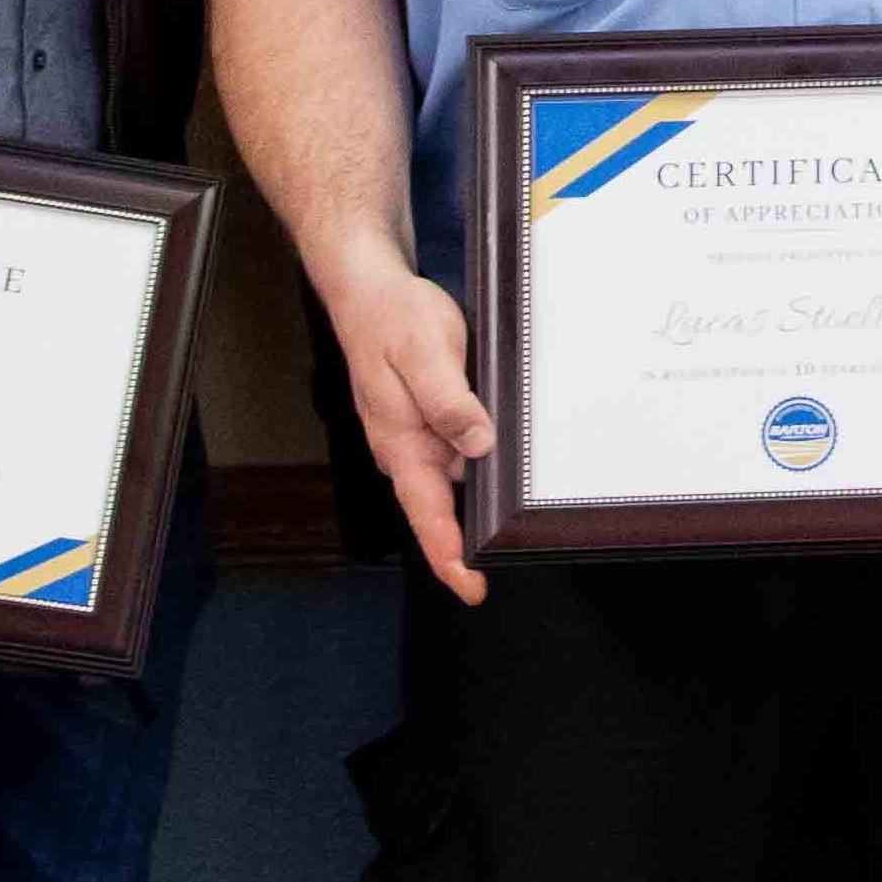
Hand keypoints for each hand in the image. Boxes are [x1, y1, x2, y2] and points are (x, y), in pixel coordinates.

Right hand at [323, 263, 500, 605]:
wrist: (369, 292)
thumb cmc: (392, 319)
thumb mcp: (424, 351)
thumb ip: (448, 400)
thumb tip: (477, 443)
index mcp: (401, 442)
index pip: (426, 513)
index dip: (448, 555)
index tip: (471, 588)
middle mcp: (407, 450)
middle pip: (440, 511)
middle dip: (466, 544)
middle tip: (502, 567)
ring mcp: (417, 438)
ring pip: (452, 484)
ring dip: (478, 506)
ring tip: (511, 529)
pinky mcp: (430, 422)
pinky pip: (457, 455)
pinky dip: (478, 469)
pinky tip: (506, 469)